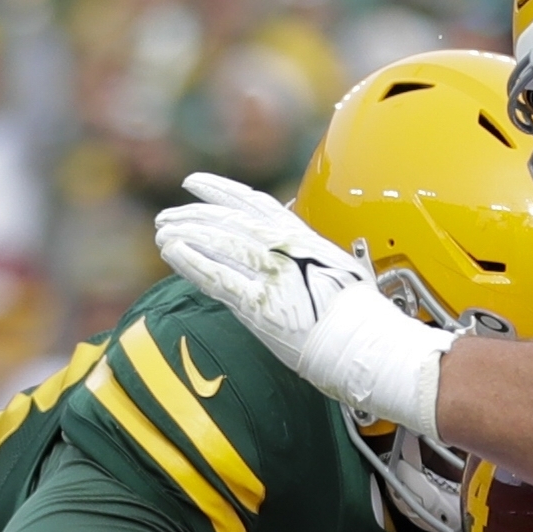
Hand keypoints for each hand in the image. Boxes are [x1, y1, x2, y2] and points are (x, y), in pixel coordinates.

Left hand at [155, 174, 456, 434]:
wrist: (370, 348)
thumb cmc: (361, 320)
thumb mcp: (337, 272)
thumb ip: (309, 256)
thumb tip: (291, 246)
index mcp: (304, 239)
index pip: (254, 204)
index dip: (221, 190)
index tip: (195, 184)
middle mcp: (287, 250)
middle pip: (230, 220)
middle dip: (194, 214)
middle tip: (167, 214)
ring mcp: (274, 276)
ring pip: (220, 243)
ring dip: (187, 233)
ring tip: (162, 231)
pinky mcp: (262, 306)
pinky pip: (218, 277)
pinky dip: (192, 262)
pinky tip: (170, 251)